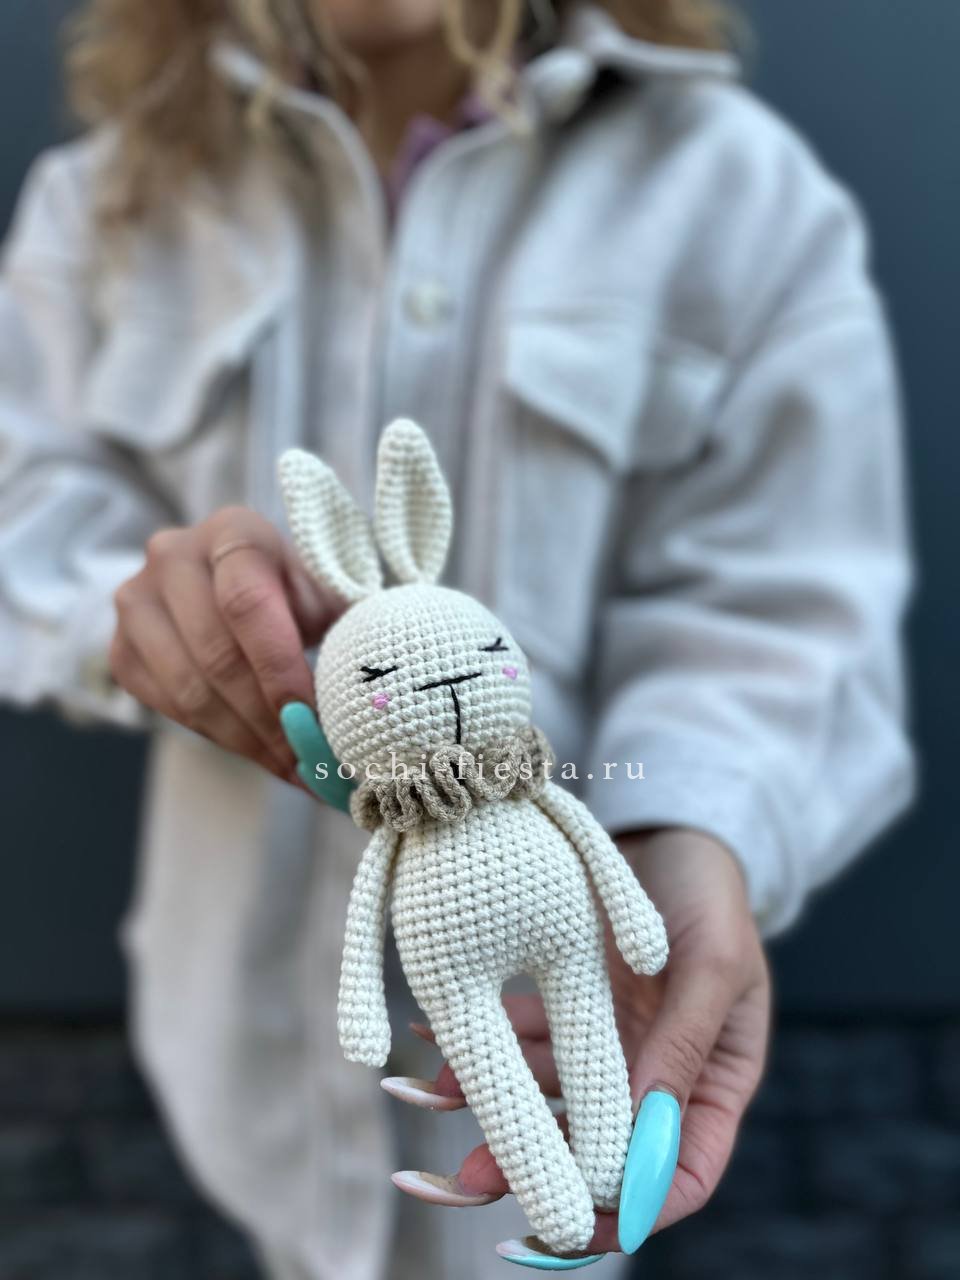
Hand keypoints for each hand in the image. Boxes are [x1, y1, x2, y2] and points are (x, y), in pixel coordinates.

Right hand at [109, 507, 342, 781]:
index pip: (246, 602)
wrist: (233, 584)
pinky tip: (263, 755)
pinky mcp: (123, 647)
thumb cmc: (296, 590)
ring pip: (190, 690)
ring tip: (296, 769)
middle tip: (312, 761)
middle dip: (269, 720)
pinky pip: (170, 708)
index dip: (279, 667)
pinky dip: (222, 739)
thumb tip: (377, 695)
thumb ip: (349, 628)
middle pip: (217, 655)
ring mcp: (137, 601)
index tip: (312, 718)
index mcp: (233, 531)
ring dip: (249, 741)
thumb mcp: (328, 591)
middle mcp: (173, 556)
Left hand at [388, 828, 770, 1253]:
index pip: (678, 1176)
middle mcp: (655, 1076)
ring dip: (492, 1107)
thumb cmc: (710, 891)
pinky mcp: (567, 1003)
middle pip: (598, 1150)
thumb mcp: (712, 962)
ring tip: (429, 1101)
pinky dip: (481, 1042)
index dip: (625, 1212)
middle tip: (469, 1180)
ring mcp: (607, 1043)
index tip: (565, 1223)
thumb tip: (642, 1133)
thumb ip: (682, 1044)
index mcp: (712, 1084)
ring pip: (547, 1098)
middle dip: (534, 1170)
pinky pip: (520, 1037)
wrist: (670, 826)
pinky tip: (431, 1041)